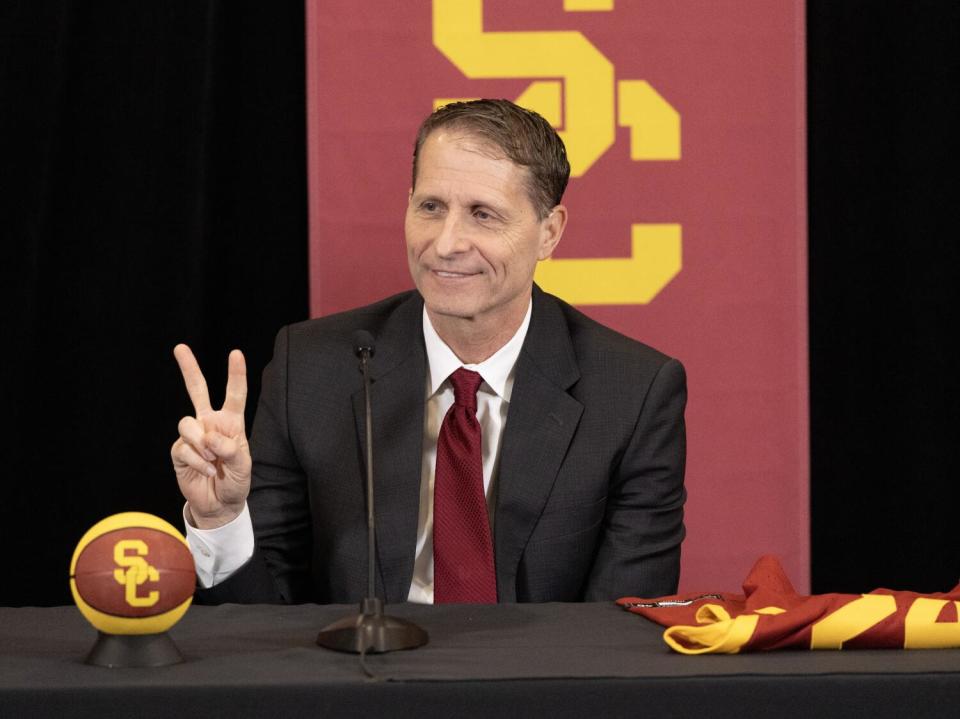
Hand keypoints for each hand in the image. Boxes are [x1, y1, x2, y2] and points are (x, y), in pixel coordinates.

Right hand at [170, 344, 251, 528]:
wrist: (219, 504)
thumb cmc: (235, 481)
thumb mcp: (242, 466)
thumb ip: (230, 449)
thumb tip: (209, 437)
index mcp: (231, 423)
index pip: (234, 394)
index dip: (235, 374)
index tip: (236, 353)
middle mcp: (210, 423)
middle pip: (197, 390)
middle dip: (188, 369)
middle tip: (179, 347)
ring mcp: (192, 436)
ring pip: (186, 423)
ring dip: (200, 444)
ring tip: (211, 460)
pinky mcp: (179, 451)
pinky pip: (183, 447)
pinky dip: (196, 461)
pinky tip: (206, 471)